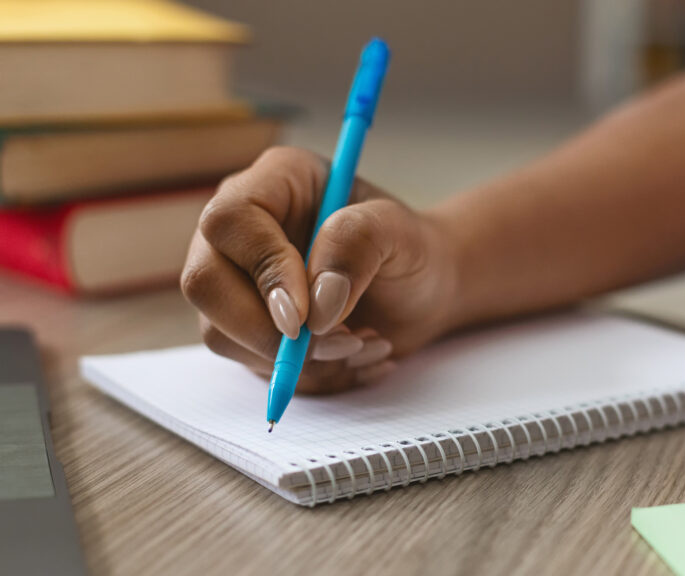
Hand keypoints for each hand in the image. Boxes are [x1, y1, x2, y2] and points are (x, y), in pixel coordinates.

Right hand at [181, 147, 458, 392]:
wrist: (425, 289)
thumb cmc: (410, 248)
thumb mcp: (399, 232)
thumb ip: (356, 246)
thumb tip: (315, 306)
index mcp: (275, 183)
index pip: (230, 222)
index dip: (263, 271)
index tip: (306, 314)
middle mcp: (244, 230)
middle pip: (205, 283)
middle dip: (269, 331)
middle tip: (341, 341)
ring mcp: (239, 281)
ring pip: (222, 334)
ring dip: (298, 359)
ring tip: (363, 342)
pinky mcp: (249, 327)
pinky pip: (252, 365)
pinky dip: (309, 375)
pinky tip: (354, 356)